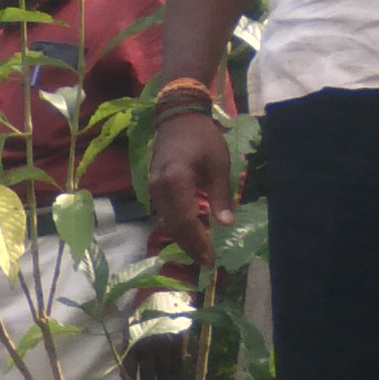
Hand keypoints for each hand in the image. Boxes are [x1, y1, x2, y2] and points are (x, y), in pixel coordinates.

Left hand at [124, 272, 197, 379]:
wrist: (163, 294)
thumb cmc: (143, 313)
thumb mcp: (130, 328)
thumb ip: (127, 349)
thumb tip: (122, 373)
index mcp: (132, 342)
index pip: (129, 369)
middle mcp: (147, 345)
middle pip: (148, 374)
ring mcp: (164, 344)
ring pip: (164, 371)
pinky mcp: (179, 341)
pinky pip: (178, 363)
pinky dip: (177, 373)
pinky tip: (176, 379)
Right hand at [146, 108, 232, 275]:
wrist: (177, 117)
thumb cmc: (202, 137)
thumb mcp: (218, 164)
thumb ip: (220, 195)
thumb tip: (225, 224)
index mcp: (176, 181)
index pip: (186, 221)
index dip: (198, 242)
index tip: (212, 258)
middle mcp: (159, 188)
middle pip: (174, 226)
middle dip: (190, 246)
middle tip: (207, 262)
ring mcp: (153, 188)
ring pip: (167, 222)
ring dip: (183, 239)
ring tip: (200, 253)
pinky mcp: (153, 187)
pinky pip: (164, 213)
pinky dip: (177, 226)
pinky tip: (191, 233)